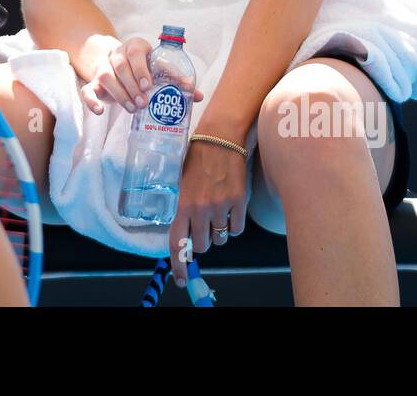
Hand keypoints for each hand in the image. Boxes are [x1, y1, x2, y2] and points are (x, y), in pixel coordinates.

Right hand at [78, 36, 204, 114]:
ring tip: (132, 109)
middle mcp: (116, 55)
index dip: (141, 69)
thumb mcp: (158, 69)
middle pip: (120, 66)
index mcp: (135, 47)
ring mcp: (103, 68)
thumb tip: (198, 96)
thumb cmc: (144, 68)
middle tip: (144, 103)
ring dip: (119, 94)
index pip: (135, 53)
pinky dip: (91, 100)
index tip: (149, 85)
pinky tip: (100, 111)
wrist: (116, 63)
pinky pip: (87, 90)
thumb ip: (175, 80)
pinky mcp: (93, 83)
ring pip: (106, 77)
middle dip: (132, 86)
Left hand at [167, 137, 248, 287]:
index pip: (177, 242)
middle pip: (202, 245)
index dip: (178, 264)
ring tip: (216, 211)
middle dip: (201, 241)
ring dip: (218, 232)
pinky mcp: (239, 202)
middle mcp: (201, 209)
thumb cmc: (197, 157)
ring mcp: (221, 206)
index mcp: (183, 204)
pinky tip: (230, 209)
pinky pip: (237, 229)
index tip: (181, 278)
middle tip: (202, 227)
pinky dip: (233, 225)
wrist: (220, 137)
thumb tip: (185, 232)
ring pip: (220, 239)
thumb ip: (183, 208)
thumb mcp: (182, 182)